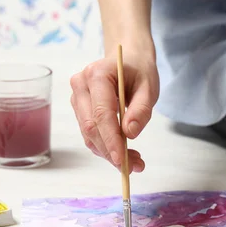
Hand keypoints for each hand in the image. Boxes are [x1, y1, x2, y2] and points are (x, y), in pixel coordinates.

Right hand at [70, 48, 158, 171]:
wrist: (127, 60)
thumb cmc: (139, 71)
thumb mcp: (149, 87)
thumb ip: (141, 110)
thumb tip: (130, 134)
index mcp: (97, 74)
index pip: (101, 114)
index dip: (111, 140)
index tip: (123, 161)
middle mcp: (80, 85)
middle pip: (91, 127)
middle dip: (111, 151)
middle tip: (135, 166)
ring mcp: (77, 97)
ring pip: (89, 134)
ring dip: (109, 152)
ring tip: (134, 162)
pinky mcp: (79, 109)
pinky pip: (90, 134)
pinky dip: (105, 147)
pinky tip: (124, 153)